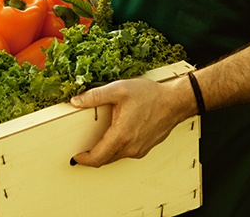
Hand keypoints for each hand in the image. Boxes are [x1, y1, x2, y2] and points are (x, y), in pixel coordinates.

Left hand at [69, 77, 192, 166]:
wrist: (174, 102)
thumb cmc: (150, 96)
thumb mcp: (119, 90)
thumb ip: (95, 96)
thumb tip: (76, 101)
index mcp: (121, 135)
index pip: (97, 157)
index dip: (83, 159)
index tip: (75, 156)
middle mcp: (130, 147)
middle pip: (105, 160)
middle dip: (91, 157)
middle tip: (81, 150)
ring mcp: (139, 150)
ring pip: (115, 157)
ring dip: (104, 153)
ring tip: (95, 142)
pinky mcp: (144, 148)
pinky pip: (126, 153)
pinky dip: (116, 149)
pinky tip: (114, 136)